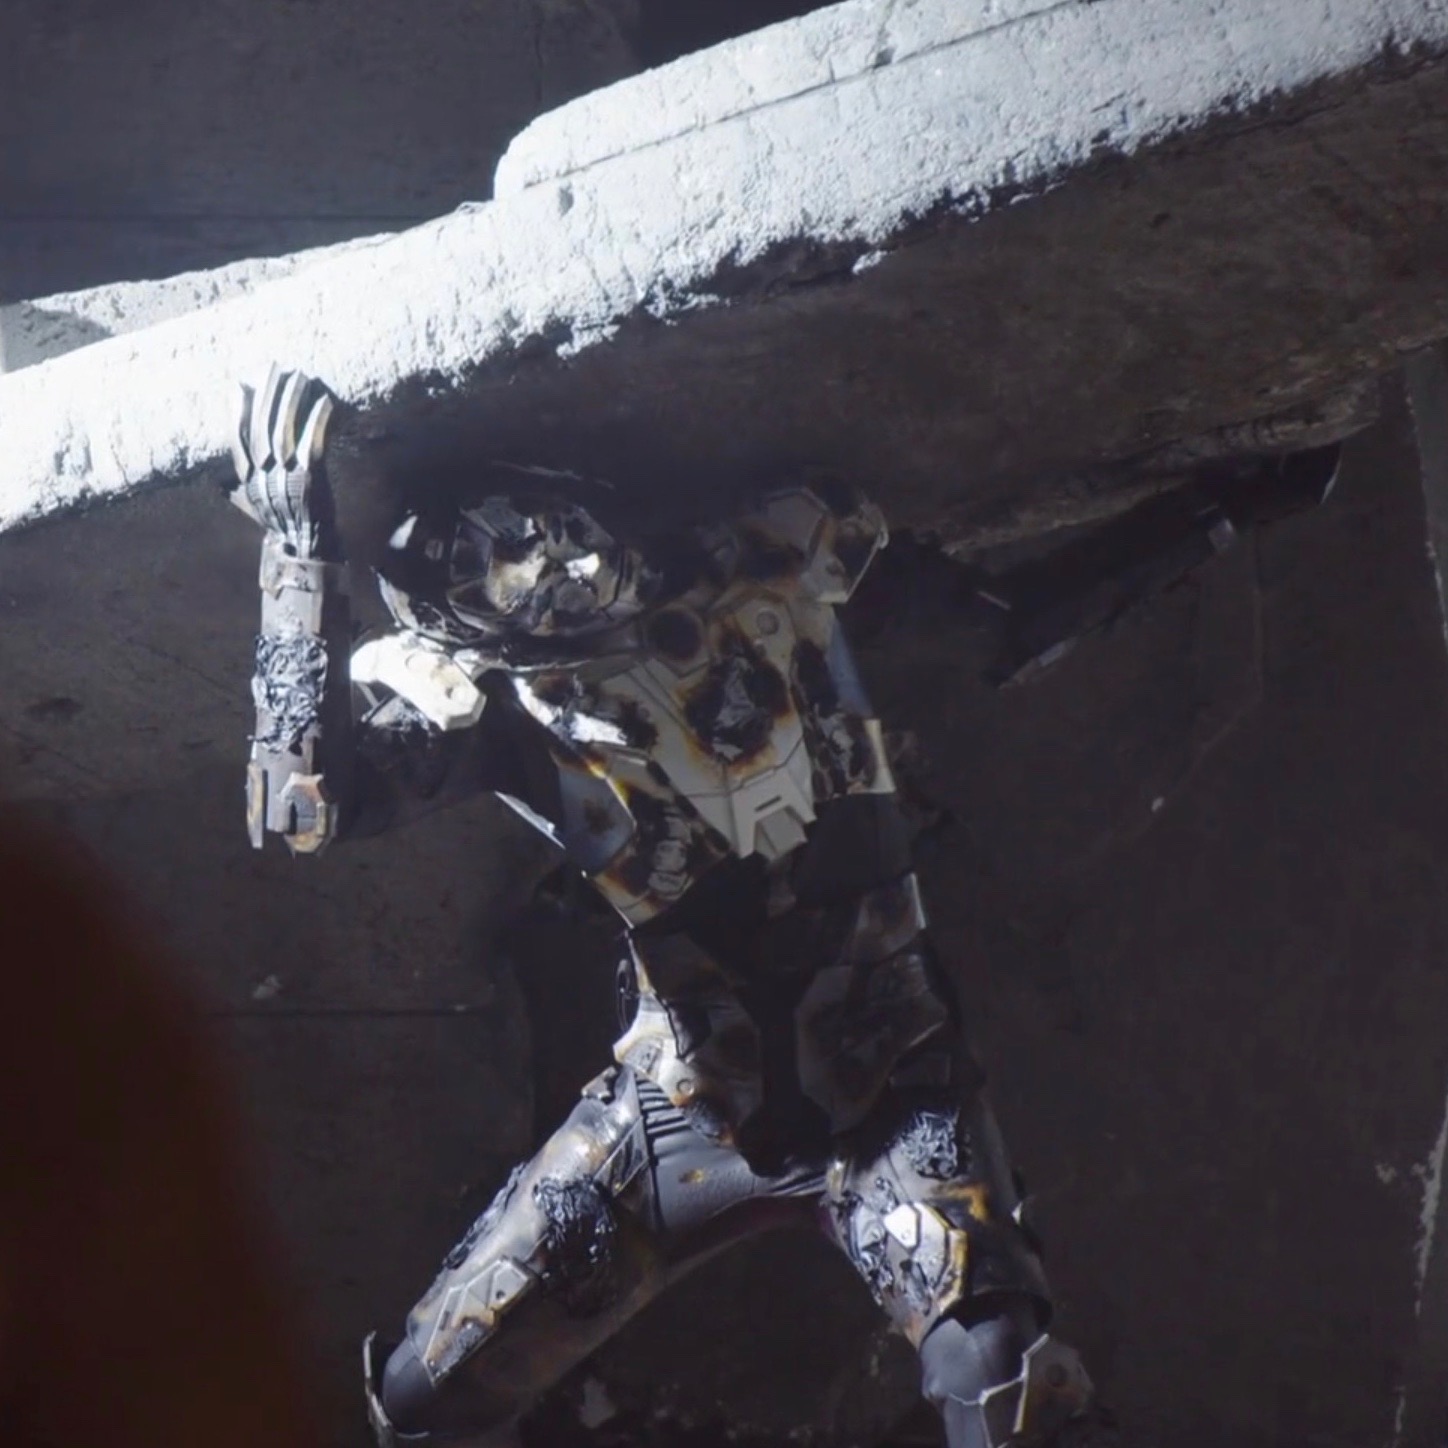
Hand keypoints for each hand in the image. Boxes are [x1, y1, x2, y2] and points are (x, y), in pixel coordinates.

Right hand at [229, 365, 335, 556]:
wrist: (305, 553)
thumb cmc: (283, 530)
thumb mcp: (254, 509)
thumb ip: (239, 490)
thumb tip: (217, 482)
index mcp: (247, 481)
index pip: (237, 440)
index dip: (237, 411)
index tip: (239, 385)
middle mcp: (262, 478)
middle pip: (261, 427)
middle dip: (267, 394)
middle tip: (273, 368)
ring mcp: (285, 479)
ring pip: (284, 430)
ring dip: (291, 400)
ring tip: (299, 375)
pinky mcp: (310, 481)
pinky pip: (312, 444)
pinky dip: (317, 421)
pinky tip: (324, 401)